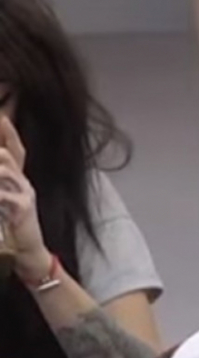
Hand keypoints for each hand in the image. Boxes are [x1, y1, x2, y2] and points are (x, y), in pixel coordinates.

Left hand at [0, 116, 49, 280]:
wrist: (28, 251)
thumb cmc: (15, 226)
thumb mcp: (7, 201)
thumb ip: (4, 182)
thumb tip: (2, 159)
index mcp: (20, 179)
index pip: (17, 148)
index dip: (9, 131)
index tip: (1, 116)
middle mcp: (25, 182)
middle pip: (10, 155)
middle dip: (0, 148)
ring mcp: (26, 193)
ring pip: (6, 169)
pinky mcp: (23, 208)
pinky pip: (4, 194)